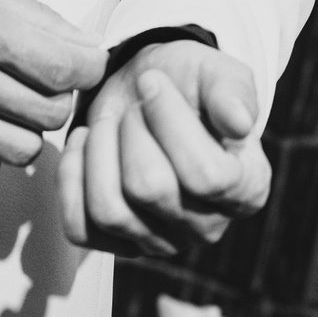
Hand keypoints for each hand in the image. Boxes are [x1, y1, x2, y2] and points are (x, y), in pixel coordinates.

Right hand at [0, 0, 106, 182]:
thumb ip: (42, 20)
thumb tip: (90, 51)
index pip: (62, 69)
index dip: (89, 68)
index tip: (85, 62)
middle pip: (49, 114)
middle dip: (59, 97)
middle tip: (45, 80)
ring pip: (21, 150)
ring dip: (28, 129)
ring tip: (12, 104)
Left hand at [57, 41, 269, 258]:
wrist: (148, 93)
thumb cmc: (189, 85)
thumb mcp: (216, 72)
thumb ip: (233, 91)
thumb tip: (239, 123)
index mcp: (247, 188)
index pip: (206, 176)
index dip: (170, 123)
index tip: (152, 81)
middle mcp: (208, 226)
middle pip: (150, 190)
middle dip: (130, 131)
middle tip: (132, 104)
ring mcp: (161, 242)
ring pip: (110, 212)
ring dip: (97, 153)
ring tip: (106, 121)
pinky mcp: (118, 244)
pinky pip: (80, 226)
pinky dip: (70, 179)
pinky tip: (82, 144)